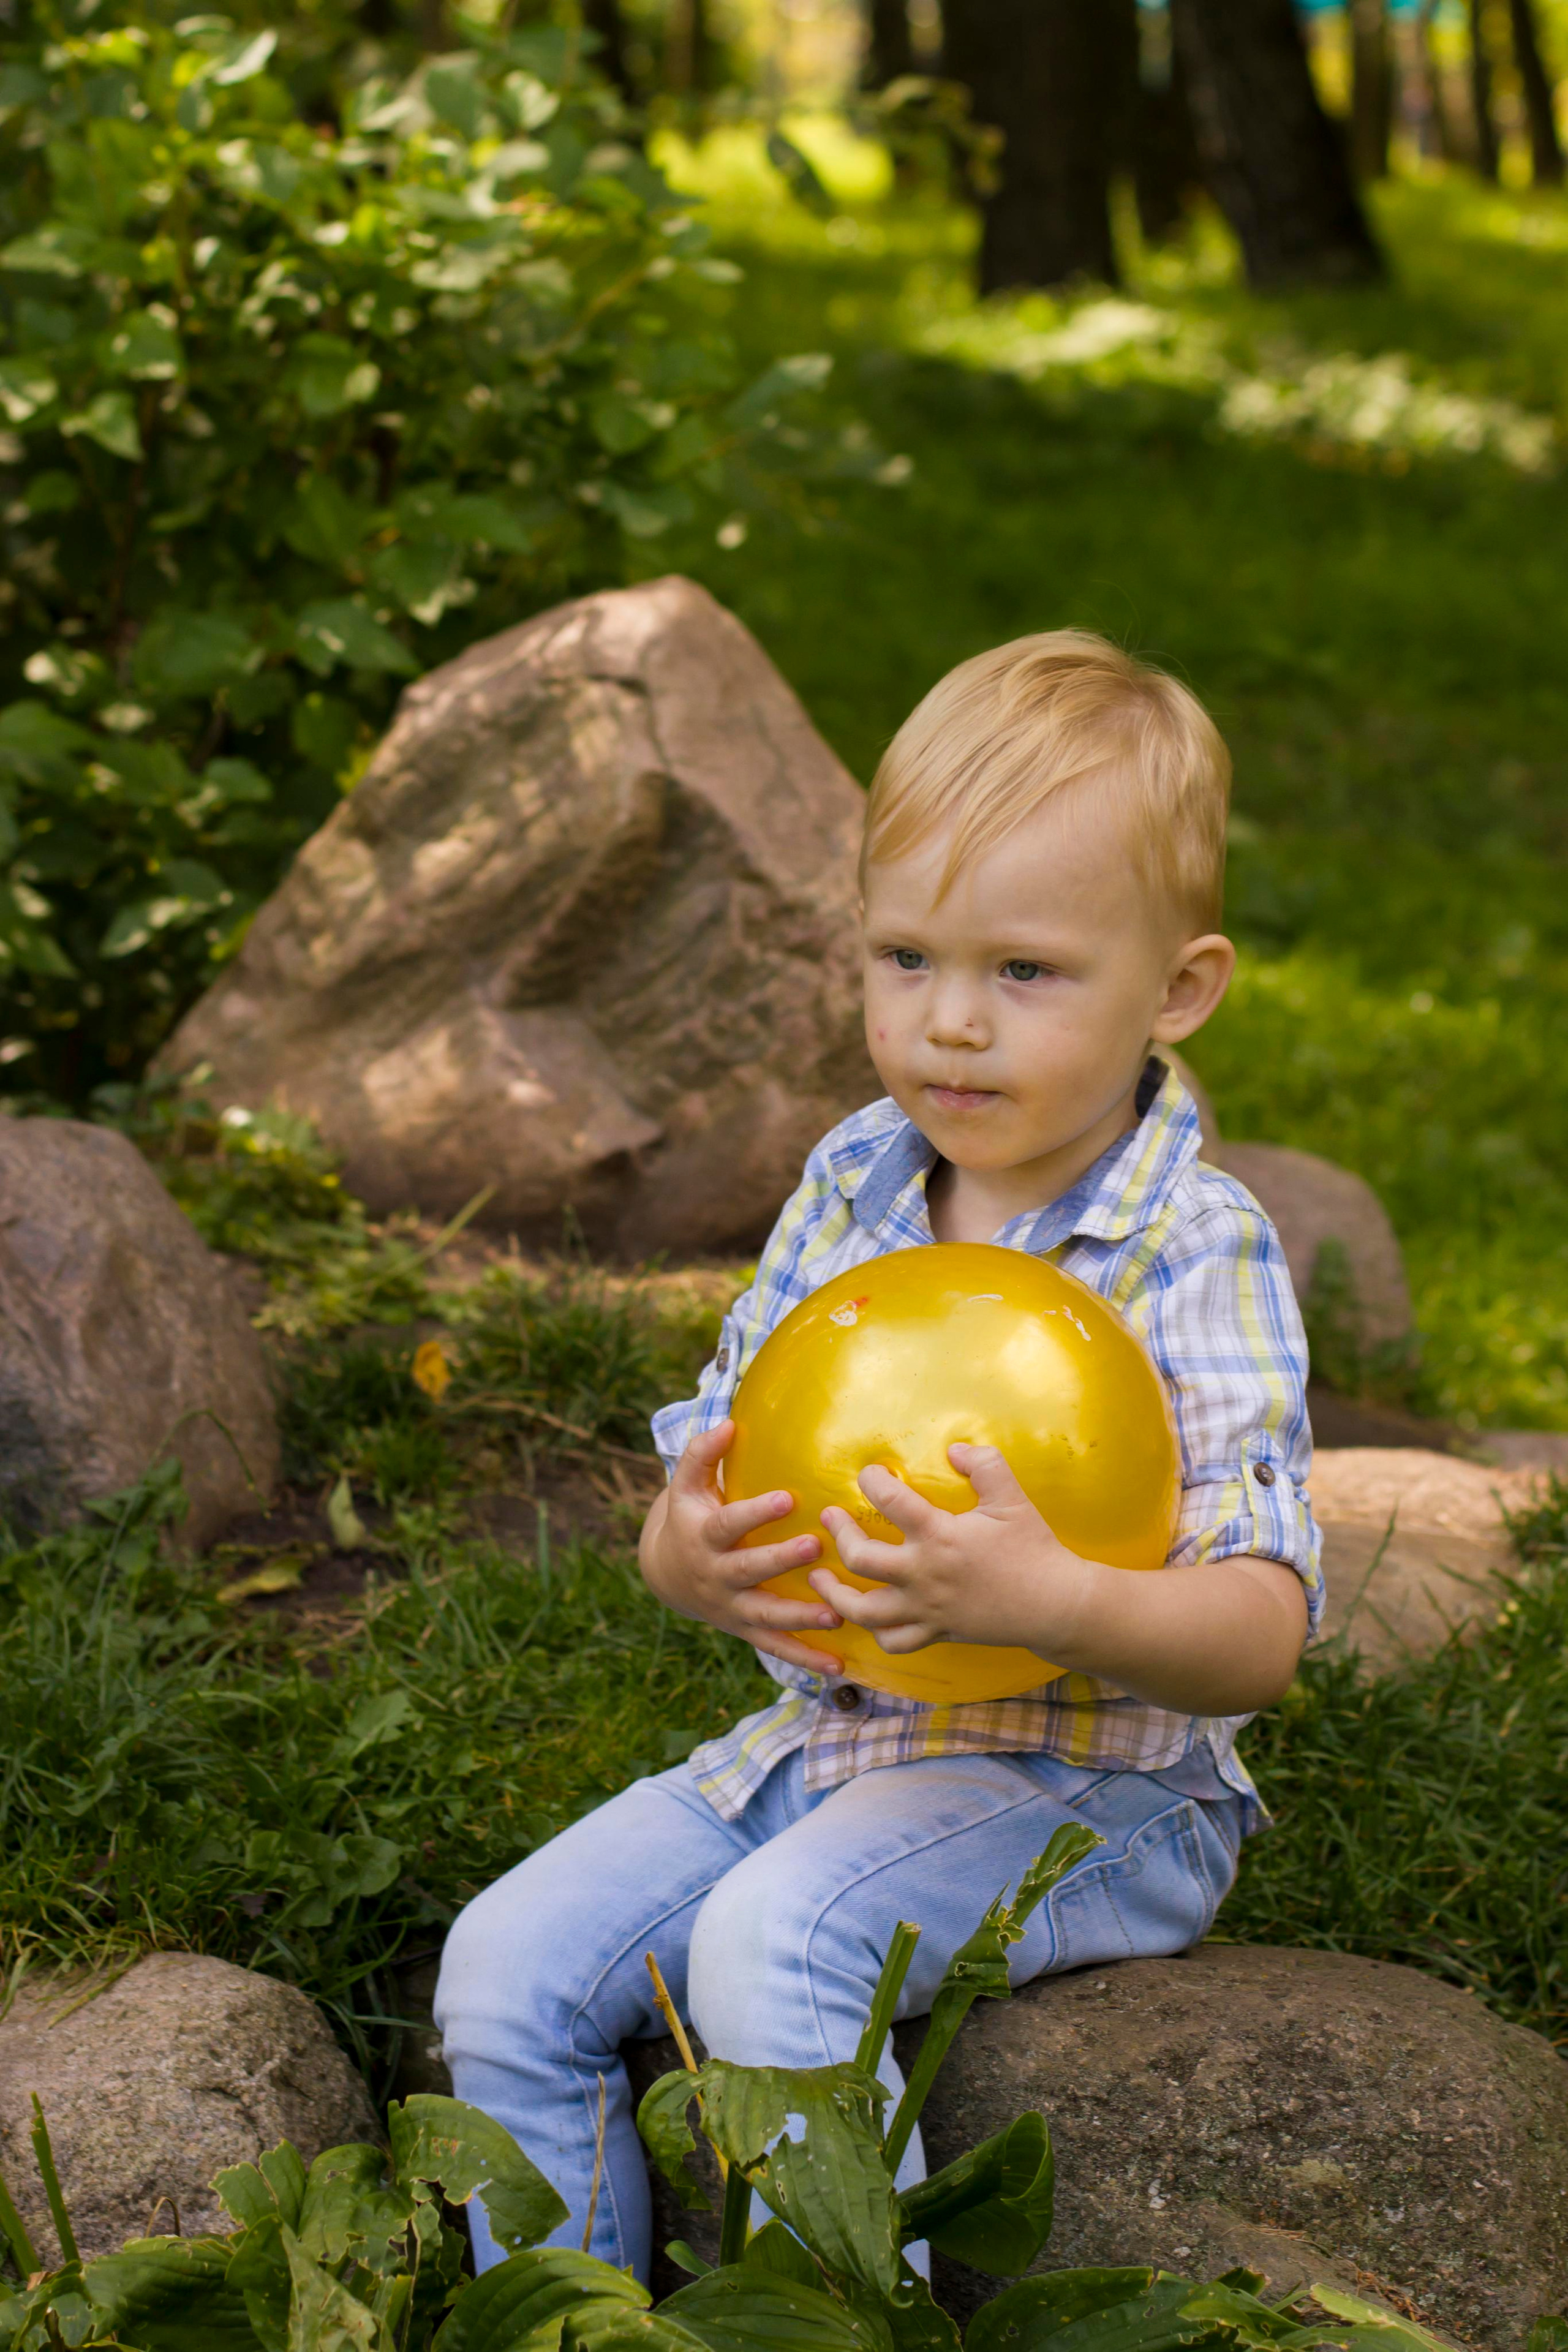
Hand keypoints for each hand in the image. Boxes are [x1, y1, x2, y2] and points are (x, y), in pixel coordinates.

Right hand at [639, 1420, 844, 1672]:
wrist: (667, 1574)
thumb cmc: (689, 1517)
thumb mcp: (686, 1485)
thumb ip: (703, 1453)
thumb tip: (730, 1423)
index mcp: (704, 1536)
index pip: (728, 1523)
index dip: (754, 1513)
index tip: (786, 1498)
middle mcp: (717, 1575)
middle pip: (749, 1570)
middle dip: (781, 1561)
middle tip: (817, 1549)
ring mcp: (732, 1607)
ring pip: (766, 1615)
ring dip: (800, 1617)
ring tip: (836, 1613)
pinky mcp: (746, 1629)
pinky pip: (777, 1647)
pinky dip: (806, 1658)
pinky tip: (838, 1666)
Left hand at [811, 1443, 1094, 1657]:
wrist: (1055, 1604)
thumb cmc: (1033, 1548)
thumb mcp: (1011, 1497)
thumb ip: (984, 1464)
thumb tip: (954, 1447)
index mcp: (939, 1535)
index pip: (889, 1500)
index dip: (872, 1480)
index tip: (870, 1474)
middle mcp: (924, 1574)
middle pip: (860, 1558)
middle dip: (838, 1534)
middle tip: (830, 1517)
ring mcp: (927, 1608)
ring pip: (864, 1610)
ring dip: (835, 1594)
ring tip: (821, 1578)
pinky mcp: (936, 1632)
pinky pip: (894, 1642)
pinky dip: (876, 1632)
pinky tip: (868, 1617)